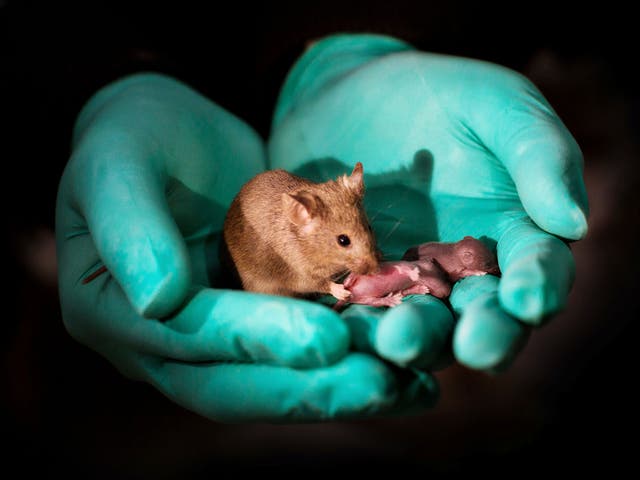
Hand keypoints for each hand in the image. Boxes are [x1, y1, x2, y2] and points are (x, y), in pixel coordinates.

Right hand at [55, 73, 437, 421]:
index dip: (255, 343)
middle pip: (235, 383)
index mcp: (110, 313)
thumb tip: (157, 302)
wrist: (170, 132)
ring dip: (341, 386)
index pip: (187, 338)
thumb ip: (129, 227)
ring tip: (411, 388)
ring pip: (275, 377)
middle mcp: (160, 342)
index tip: (328, 339)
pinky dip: (349, 355)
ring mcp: (211, 335)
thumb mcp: (115, 164)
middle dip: (310, 389)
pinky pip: (300, 344)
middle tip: (384, 384)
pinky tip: (402, 359)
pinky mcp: (254, 316)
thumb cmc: (132, 138)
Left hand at [269, 33, 588, 370]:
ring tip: (398, 338)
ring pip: (423, 326)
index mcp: (515, 229)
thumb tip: (574, 224)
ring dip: (416, 339)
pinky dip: (356, 327)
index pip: (541, 268)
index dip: (540, 286)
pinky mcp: (359, 283)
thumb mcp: (495, 106)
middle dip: (483, 334)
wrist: (349, 95)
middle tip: (473, 346)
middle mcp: (467, 268)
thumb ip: (539, 155)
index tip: (527, 299)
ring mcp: (410, 281)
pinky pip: (361, 313)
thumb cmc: (434, 94)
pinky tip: (346, 333)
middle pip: (484, 315)